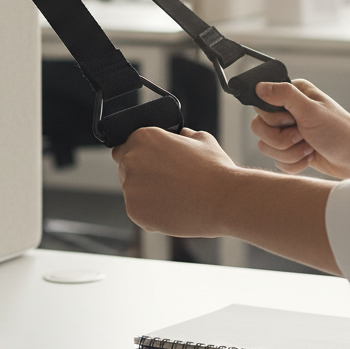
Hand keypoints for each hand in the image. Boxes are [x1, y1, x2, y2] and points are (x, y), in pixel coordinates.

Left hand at [112, 127, 237, 235]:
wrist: (224, 200)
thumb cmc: (215, 169)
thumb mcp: (202, 139)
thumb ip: (184, 135)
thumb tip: (181, 135)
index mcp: (143, 137)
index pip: (125, 146)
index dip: (139, 157)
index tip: (154, 166)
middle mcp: (131, 159)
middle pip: (125, 169)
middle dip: (142, 176)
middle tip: (168, 183)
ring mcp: (130, 186)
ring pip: (132, 192)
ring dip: (147, 195)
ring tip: (175, 197)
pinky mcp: (134, 211)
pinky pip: (138, 212)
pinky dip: (151, 213)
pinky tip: (173, 209)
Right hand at [251, 79, 349, 177]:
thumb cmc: (341, 131)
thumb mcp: (311, 110)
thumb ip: (284, 95)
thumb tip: (259, 87)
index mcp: (292, 95)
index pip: (260, 107)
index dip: (273, 120)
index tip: (292, 122)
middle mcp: (288, 112)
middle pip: (260, 130)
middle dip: (282, 140)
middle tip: (303, 135)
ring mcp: (289, 132)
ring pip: (267, 148)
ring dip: (290, 153)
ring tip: (310, 148)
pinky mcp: (293, 151)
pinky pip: (277, 162)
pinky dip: (294, 164)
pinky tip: (310, 157)